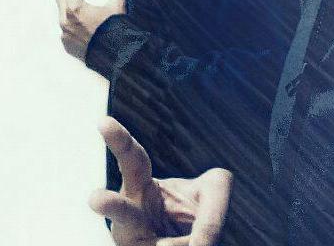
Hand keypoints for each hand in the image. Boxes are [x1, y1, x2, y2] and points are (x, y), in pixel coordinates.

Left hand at [42, 0, 124, 60]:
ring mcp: (65, 34)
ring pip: (64, 14)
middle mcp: (65, 21)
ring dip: (68, 4)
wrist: (117, 57)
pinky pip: (70, 29)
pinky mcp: (68, 46)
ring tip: (73, 0)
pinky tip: (87, 27)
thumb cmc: (117, 30)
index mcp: (75, 8)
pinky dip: (77, 24)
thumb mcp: (117, 6)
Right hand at [89, 118, 232, 245]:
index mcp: (142, 186)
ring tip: (177, 245)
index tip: (103, 122)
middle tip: (95, 200)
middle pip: (120, 209)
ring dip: (168, 244)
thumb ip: (214, 205)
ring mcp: (134, 242)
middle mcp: (132, 216)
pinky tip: (193, 241)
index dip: (119, 141)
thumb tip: (202, 244)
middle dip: (110, 205)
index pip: (131, 159)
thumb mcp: (214, 192)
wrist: (197, 242)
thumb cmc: (197, 213)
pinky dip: (192, 245)